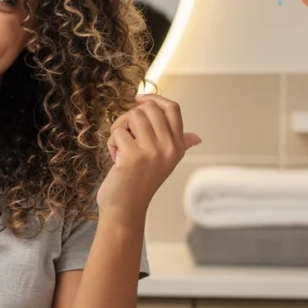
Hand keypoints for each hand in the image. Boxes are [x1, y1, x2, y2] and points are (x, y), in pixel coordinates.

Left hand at [96, 93, 200, 220]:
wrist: (125, 209)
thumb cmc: (139, 184)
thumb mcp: (164, 163)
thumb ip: (179, 146)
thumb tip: (196, 137)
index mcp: (178, 146)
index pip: (173, 109)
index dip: (154, 98)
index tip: (139, 99)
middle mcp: (169, 147)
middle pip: (149, 108)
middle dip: (131, 117)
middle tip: (125, 135)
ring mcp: (153, 151)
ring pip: (132, 116)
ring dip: (119, 129)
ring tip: (121, 148)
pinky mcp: (133, 155)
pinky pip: (117, 131)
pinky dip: (111, 143)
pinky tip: (115, 158)